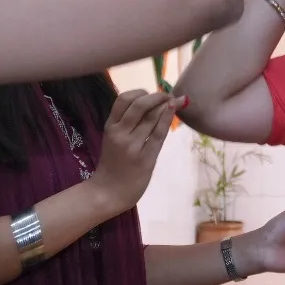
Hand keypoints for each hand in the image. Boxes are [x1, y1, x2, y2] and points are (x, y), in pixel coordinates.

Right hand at [90, 90, 177, 213]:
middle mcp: (120, 133)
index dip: (140, 92)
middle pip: (139, 105)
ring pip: (151, 117)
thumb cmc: (112, 164)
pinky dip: (167, 118)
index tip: (150, 94)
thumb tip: (149, 103)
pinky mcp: (146, 158)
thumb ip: (126, 123)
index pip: (123, 99)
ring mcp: (132, 146)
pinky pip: (158, 134)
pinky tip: (174, 109)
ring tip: (175, 101)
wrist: (108, 192)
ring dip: (165, 105)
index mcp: (110, 127)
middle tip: (167, 96)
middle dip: (156, 96)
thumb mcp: (113, 139)